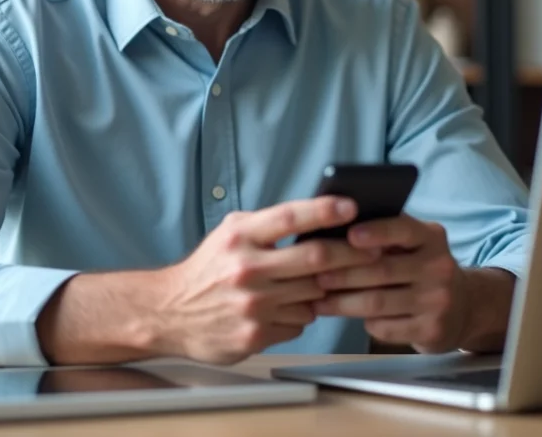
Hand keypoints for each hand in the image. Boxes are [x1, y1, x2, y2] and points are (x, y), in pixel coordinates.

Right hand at [150, 197, 381, 364]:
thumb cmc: (208, 269)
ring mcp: (252, 305)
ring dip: (325, 288)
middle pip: (315, 258)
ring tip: (327, 281)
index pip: (289, 217)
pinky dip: (302, 313)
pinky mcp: (255, 334)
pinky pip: (299, 322)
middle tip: (373, 250)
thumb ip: (268, 225)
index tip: (351, 206)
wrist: (169, 312)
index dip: (324, 210)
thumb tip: (319, 215)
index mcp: (240, 237)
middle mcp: (246, 269)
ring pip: (313, 294)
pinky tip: (289, 307)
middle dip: (351, 253)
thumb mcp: (231, 234)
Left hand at [312, 214, 471, 353]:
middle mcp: (439, 267)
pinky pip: (386, 327)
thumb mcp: (416, 244)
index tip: (349, 235)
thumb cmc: (423, 269)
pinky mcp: (432, 330)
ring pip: (378, 302)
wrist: (465, 307)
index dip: (375, 232)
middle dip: (343, 273)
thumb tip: (334, 231)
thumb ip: (386, 235)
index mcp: (432, 238)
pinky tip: (345, 317)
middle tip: (314, 275)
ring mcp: (438, 301)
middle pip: (382, 270)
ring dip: (343, 302)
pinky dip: (362, 321)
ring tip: (318, 300)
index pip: (403, 230)